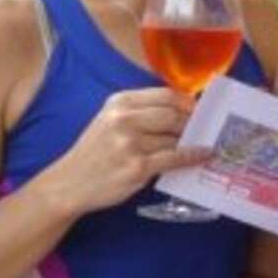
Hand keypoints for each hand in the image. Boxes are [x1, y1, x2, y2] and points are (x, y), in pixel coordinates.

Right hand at [41, 87, 211, 215]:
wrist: (69, 183)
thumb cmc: (93, 153)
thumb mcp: (108, 121)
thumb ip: (138, 113)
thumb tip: (181, 114)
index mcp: (119, 103)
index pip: (164, 95)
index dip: (187, 102)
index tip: (200, 109)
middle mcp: (124, 119)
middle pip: (173, 115)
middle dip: (193, 122)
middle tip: (207, 128)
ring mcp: (131, 144)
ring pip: (175, 138)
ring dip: (193, 140)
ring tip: (207, 141)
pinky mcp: (138, 167)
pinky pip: (175, 158)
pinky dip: (193, 156)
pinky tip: (204, 155)